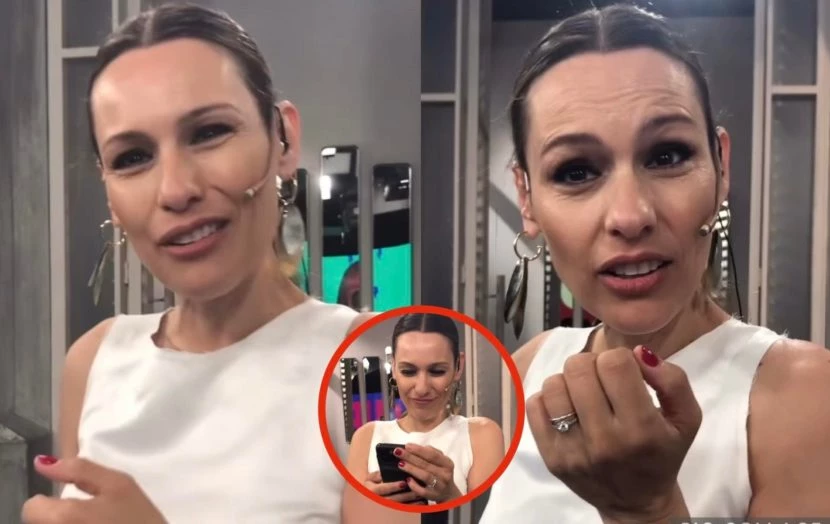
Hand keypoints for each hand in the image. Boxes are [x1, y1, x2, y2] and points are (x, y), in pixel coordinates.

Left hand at [21, 456, 166, 523]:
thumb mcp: (119, 484)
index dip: (50, 502)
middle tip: (88, 515)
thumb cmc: (140, 518)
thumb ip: (80, 469)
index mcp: (64, 517)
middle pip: (39, 522)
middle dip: (56, 516)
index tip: (74, 503)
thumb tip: (43, 463)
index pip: (32, 507)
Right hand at [363, 471, 426, 504]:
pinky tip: (421, 502)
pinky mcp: (392, 510)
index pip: (383, 489)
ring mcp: (385, 507)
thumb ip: (377, 474)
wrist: (367, 497)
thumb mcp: (370, 478)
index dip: (393, 486)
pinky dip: (412, 506)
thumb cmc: (370, 485)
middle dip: (405, 495)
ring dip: (410, 501)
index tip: (403, 483)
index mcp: (372, 490)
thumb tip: (386, 472)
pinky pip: (403, 509)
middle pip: (393, 499)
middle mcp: (378, 500)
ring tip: (420, 494)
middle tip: (416, 490)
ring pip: (399, 505)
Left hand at [395, 443, 461, 502]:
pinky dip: (414, 485)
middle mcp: (445, 474)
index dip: (419, 450)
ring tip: (401, 464)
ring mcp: (440, 486)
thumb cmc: (440, 473)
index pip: (432, 454)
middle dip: (411, 457)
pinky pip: (422, 491)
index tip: (407, 445)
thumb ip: (431, 452)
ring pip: (425, 476)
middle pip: (426, 464)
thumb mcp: (441, 461)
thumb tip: (414, 447)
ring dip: (412, 469)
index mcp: (447, 463)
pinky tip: (407, 480)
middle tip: (398, 452)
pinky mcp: (433, 495)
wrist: (448, 493)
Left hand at [526, 346, 699, 522]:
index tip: (624, 373)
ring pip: (553, 384)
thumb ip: (673, 380)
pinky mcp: (551, 458)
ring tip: (584, 395)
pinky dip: (549, 400)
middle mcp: (605, 441)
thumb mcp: (686, 419)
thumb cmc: (662, 453)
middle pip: (579, 368)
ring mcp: (573, 451)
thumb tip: (638, 353)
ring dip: (569, 381)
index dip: (619, 358)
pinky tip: (568, 410)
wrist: (637, 502)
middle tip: (602, 381)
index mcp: (641, 428)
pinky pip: (534, 406)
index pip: (614, 363)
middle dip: (592, 364)